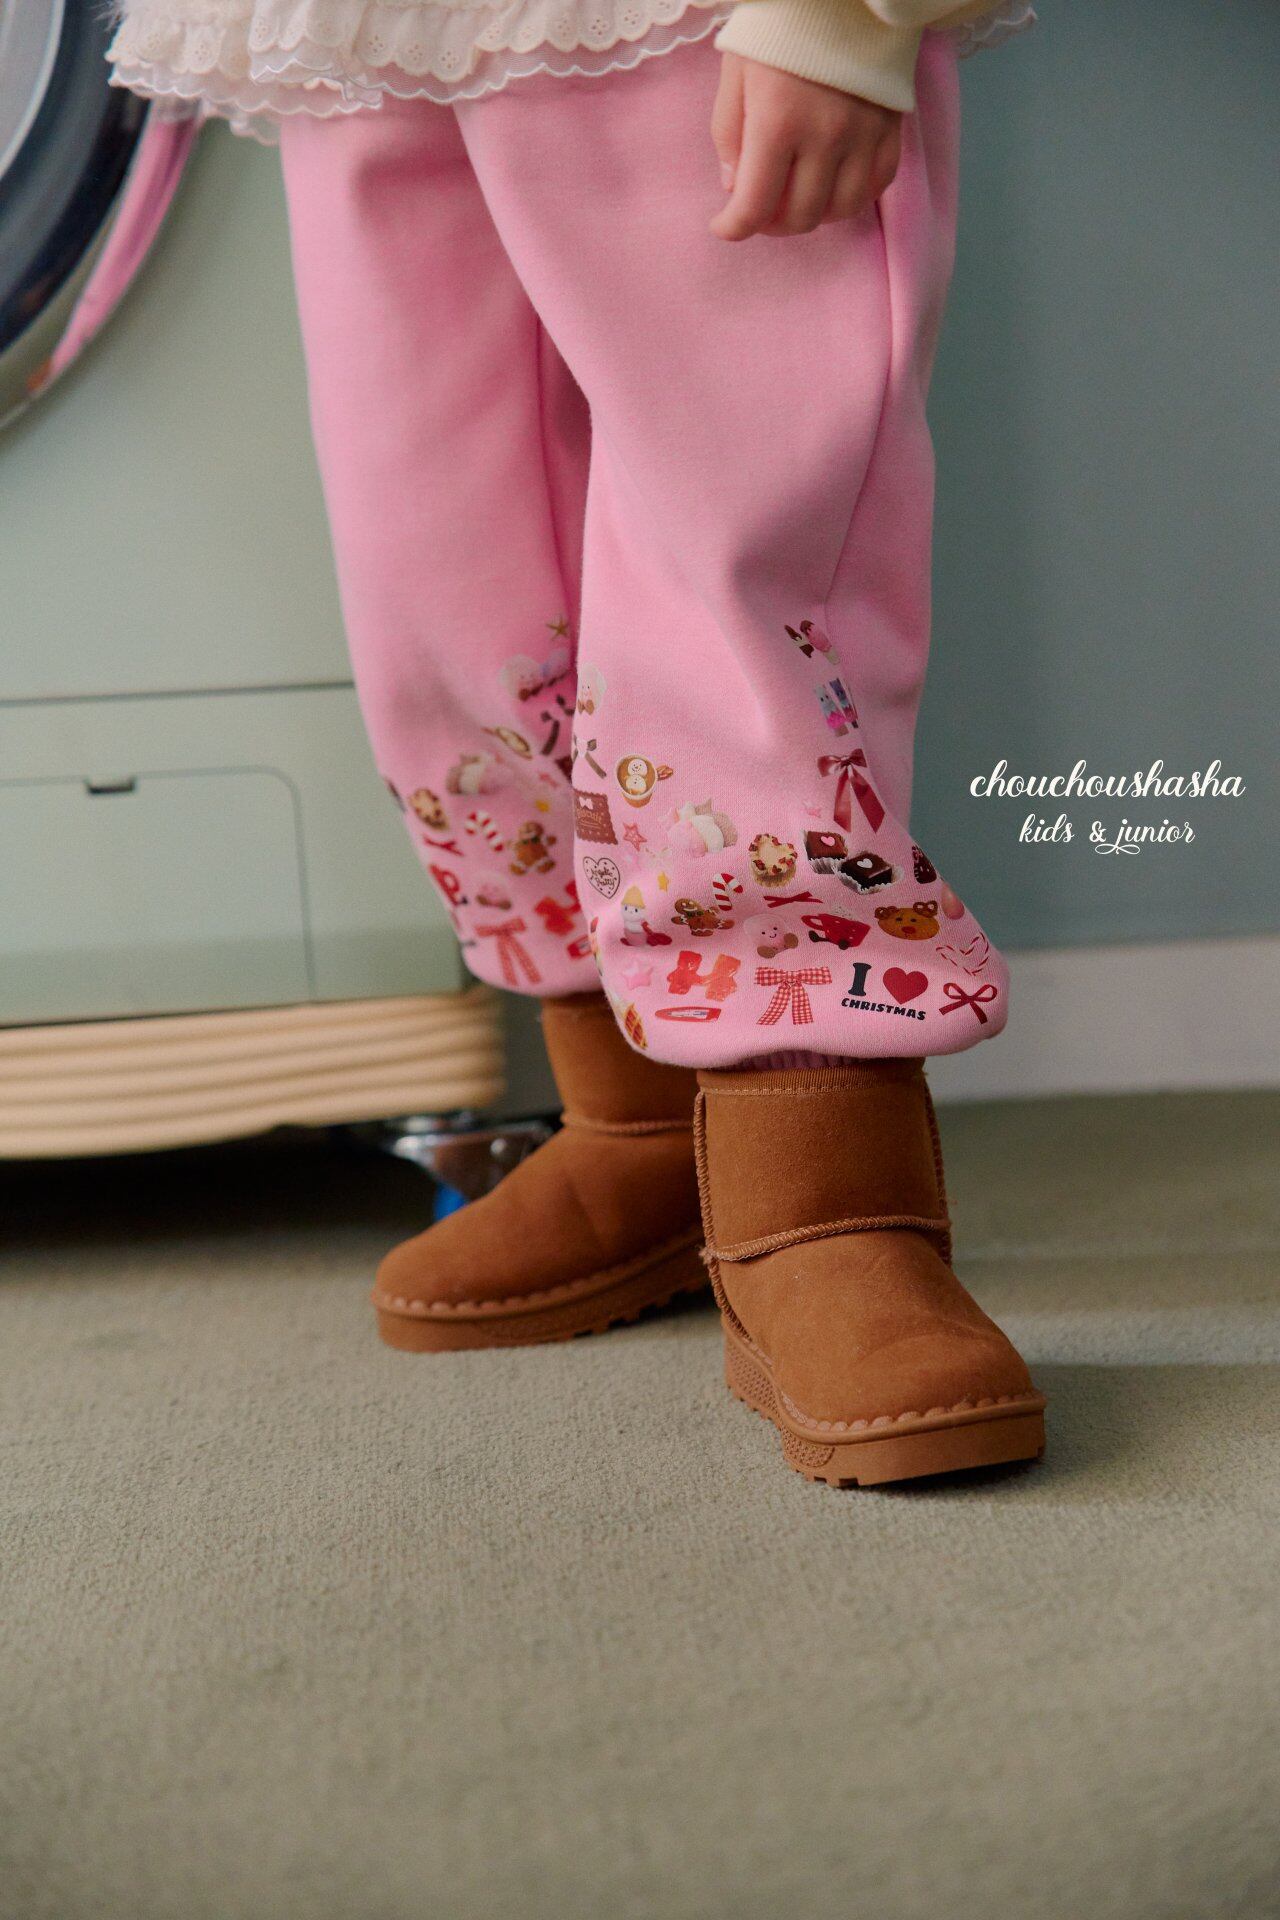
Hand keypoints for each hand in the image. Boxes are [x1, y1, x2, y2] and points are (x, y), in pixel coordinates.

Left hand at [710, 53, 902, 241]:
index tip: (724, 226)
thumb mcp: (736, 76)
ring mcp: (862, 135)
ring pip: (840, 210)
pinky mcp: (890, 127)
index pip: (754, 206)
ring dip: (813, 214)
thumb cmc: (777, 29)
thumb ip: (729, 136)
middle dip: (773, 222)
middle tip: (761, 207)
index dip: (734, 228)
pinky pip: (876, 186)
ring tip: (797, 195)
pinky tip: (833, 183)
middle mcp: (824, 137)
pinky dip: (852, 196)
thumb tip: (735, 188)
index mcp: (777, 123)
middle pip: (800, 217)